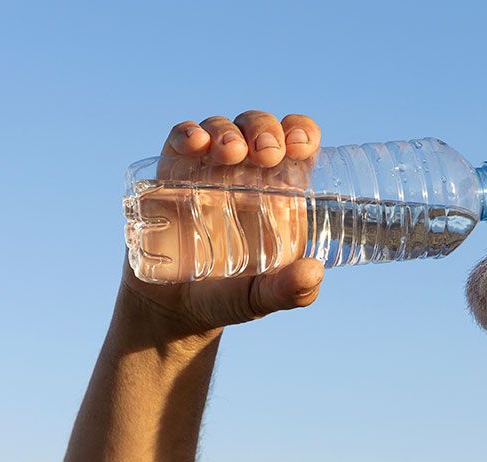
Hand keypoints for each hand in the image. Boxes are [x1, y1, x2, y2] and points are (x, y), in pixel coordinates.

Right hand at [121, 111, 325, 335]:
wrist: (175, 308)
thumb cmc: (229, 297)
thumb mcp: (262, 298)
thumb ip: (291, 291)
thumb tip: (314, 271)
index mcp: (281, 192)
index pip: (298, 143)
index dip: (303, 132)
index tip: (300, 146)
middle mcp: (247, 174)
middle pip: (261, 128)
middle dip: (265, 129)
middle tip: (266, 153)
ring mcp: (208, 170)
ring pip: (222, 128)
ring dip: (228, 131)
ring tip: (230, 152)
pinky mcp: (172, 174)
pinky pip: (179, 141)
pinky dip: (187, 134)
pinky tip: (194, 144)